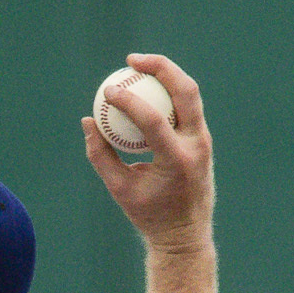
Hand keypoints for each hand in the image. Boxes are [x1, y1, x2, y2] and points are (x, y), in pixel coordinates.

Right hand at [82, 52, 213, 251]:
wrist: (186, 232)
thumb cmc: (149, 214)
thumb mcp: (119, 188)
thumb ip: (101, 155)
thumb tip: (89, 121)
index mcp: (177, 160)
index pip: (153, 120)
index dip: (129, 101)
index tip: (107, 92)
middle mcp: (197, 144)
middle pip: (186, 91)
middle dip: (161, 67)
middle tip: (132, 60)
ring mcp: (204, 139)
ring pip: (190, 93)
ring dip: (166, 74)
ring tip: (138, 66)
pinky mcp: (202, 137)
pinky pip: (185, 106)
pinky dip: (166, 93)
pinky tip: (146, 88)